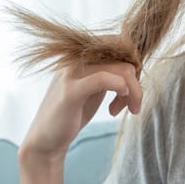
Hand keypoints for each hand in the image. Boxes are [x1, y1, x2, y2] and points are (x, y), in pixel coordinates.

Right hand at [19, 61, 141, 165]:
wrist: (47, 139)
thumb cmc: (72, 114)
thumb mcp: (94, 88)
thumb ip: (109, 73)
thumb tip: (135, 66)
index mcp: (81, 55)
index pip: (119, 43)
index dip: (134, 64)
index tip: (133, 87)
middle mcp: (75, 58)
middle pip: (125, 58)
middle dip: (137, 82)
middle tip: (134, 105)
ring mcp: (71, 73)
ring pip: (122, 69)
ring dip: (135, 92)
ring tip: (129, 110)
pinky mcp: (71, 91)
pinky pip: (105, 79)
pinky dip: (121, 89)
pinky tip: (117, 107)